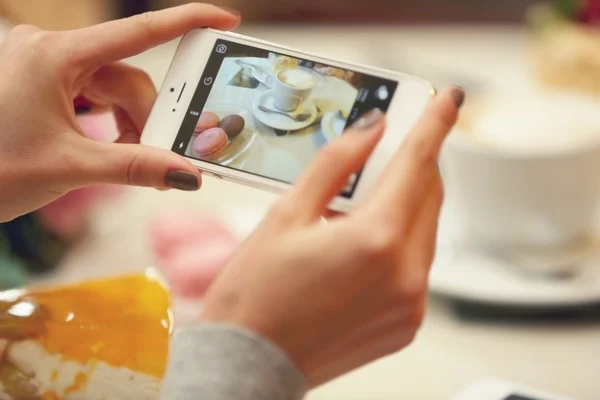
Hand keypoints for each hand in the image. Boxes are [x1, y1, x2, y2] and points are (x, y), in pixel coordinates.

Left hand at [0, 4, 239, 221]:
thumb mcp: (72, 167)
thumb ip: (136, 167)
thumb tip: (186, 174)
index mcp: (54, 56)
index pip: (137, 33)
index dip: (186, 22)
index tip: (223, 20)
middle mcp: (52, 51)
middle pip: (129, 77)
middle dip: (148, 119)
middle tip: (161, 156)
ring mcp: (48, 66)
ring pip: (116, 88)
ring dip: (131, 125)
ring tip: (126, 158)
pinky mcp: (47, 82)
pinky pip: (98, 94)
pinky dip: (113, 121)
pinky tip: (110, 145)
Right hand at [201, 87, 463, 385]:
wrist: (249, 363)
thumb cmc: (255, 294)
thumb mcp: (287, 214)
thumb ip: (336, 165)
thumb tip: (370, 130)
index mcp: (374, 240)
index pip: (417, 164)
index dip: (434, 124)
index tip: (447, 99)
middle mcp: (404, 275)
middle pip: (428, 195)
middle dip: (414, 163)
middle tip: (391, 144)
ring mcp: (411, 304)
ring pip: (424, 229)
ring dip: (404, 203)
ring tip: (363, 198)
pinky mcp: (407, 323)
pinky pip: (417, 265)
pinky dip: (399, 241)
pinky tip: (364, 239)